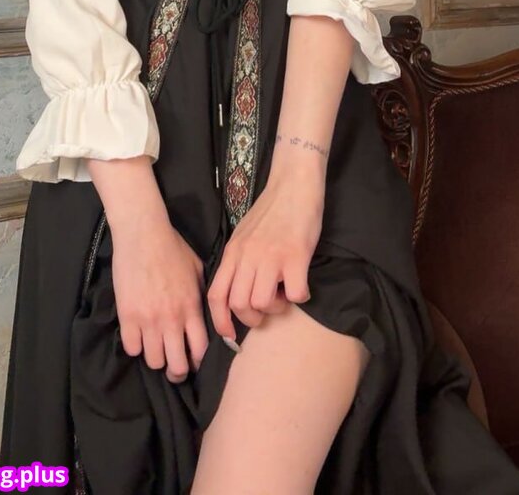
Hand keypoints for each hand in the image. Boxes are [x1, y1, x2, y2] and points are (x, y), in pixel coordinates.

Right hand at [111, 218, 209, 384]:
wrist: (143, 234)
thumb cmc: (173, 247)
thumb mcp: (197, 270)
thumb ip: (202, 294)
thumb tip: (207, 312)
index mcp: (192, 307)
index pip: (200, 350)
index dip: (197, 362)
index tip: (193, 360)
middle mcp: (172, 319)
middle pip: (177, 365)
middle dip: (177, 371)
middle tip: (173, 365)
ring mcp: (148, 319)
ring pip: (153, 361)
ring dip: (155, 357)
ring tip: (154, 348)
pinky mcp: (127, 316)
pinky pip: (131, 348)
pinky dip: (135, 346)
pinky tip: (137, 335)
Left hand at [207, 169, 324, 341]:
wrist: (293, 184)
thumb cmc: (271, 211)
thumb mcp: (244, 235)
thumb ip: (239, 260)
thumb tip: (237, 292)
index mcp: (233, 252)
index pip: (216, 295)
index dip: (220, 322)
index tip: (231, 335)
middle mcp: (248, 256)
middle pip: (238, 305)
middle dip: (253, 318)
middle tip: (268, 308)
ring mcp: (271, 256)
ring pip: (262, 303)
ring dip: (276, 308)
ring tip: (284, 294)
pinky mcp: (296, 256)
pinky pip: (295, 294)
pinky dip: (300, 297)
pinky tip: (302, 286)